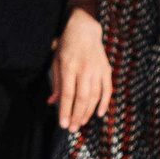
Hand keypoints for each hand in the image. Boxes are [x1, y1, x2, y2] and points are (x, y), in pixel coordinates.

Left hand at [49, 7, 111, 130]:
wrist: (84, 30)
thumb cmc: (66, 46)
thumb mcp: (55, 61)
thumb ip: (55, 82)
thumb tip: (52, 103)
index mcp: (68, 66)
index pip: (67, 93)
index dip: (65, 110)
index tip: (62, 124)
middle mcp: (84, 69)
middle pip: (81, 98)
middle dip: (76, 115)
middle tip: (72, 129)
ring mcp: (97, 70)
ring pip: (94, 96)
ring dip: (88, 112)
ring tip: (81, 123)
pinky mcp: (106, 70)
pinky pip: (107, 90)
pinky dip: (104, 103)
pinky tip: (99, 114)